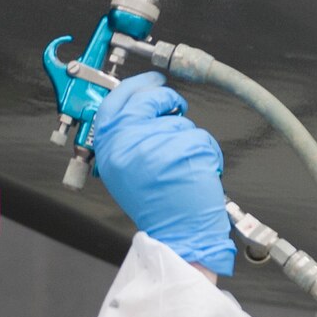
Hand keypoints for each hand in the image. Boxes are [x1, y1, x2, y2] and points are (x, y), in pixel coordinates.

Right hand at [91, 73, 233, 276]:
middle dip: (166, 98)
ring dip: (188, 136)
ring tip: (183, 163)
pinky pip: (201, 136)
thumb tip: (140, 112)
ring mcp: (157, 144)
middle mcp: (129, 142)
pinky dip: (207, 150)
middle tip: (175, 105)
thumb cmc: (157, 208)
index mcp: (110, 147)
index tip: (149, 82)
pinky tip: (197, 170)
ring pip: (180, 121)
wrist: (179, 234)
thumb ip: (124, 140)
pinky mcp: (184, 148)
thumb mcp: (122, 172)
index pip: (115, 101)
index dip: (135, 87)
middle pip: (149, 99)